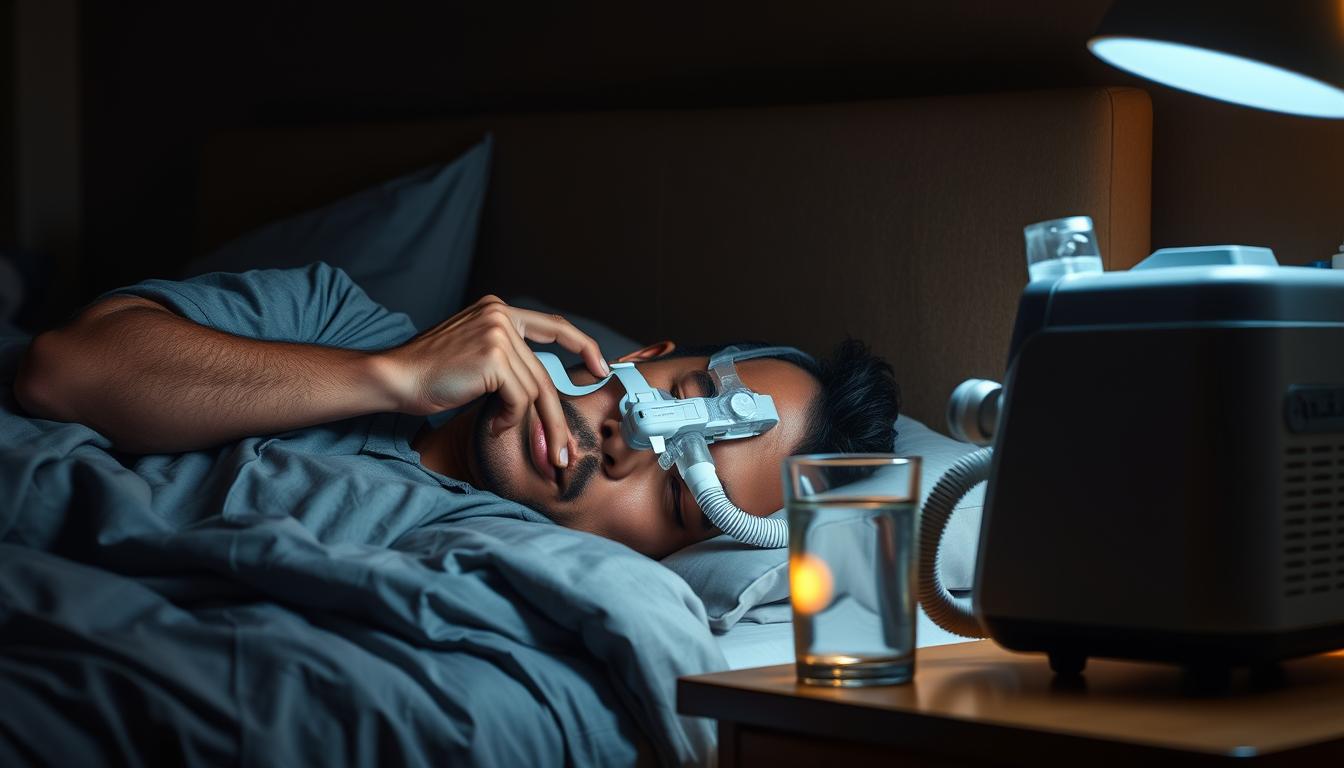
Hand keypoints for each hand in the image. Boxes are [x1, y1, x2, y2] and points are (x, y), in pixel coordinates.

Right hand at [374, 295, 608, 466]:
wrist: (395, 377)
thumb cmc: (429, 375)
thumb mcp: (474, 355)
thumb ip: (507, 361)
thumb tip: (539, 393)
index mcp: (499, 310)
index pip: (553, 325)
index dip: (583, 345)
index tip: (600, 367)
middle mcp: (501, 316)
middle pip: (545, 374)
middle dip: (558, 416)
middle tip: (567, 449)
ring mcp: (498, 334)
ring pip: (536, 391)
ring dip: (535, 424)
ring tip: (528, 444)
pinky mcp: (494, 357)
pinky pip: (519, 399)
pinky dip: (509, 419)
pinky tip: (492, 427)